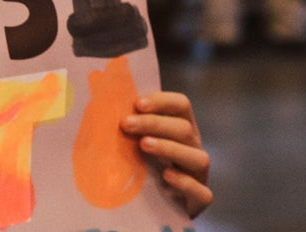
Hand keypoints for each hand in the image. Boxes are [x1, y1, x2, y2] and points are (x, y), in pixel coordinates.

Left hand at [121, 91, 212, 217]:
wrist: (158, 205)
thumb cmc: (144, 166)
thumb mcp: (138, 142)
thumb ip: (130, 126)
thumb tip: (104, 107)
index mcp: (180, 128)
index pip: (181, 105)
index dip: (162, 101)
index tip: (137, 103)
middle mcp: (193, 147)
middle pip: (184, 128)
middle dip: (155, 123)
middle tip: (126, 124)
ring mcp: (199, 174)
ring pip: (198, 158)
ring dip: (170, 148)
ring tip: (144, 145)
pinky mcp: (199, 200)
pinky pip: (202, 192)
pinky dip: (185, 182)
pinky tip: (166, 176)